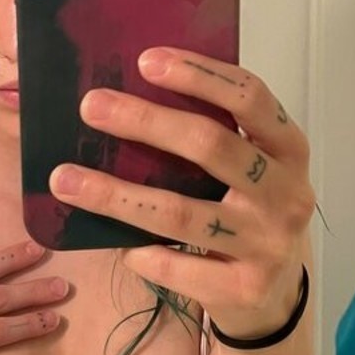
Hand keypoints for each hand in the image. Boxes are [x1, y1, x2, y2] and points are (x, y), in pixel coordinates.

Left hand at [49, 47, 315, 340]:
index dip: (201, 75)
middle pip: (212, 146)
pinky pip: (175, 267)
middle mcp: (287, 193)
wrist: (275, 293)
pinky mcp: (244, 288)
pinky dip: (138, 252)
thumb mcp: (251, 166)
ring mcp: (268, 244)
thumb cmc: (249, 211)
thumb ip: (216, 134)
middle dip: (146, 122)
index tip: (146, 60)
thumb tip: (133, 93)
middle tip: (91, 106)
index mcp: (289, 149)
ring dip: (116, 195)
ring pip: (181, 215)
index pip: (251, 98)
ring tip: (65, 178)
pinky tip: (116, 244)